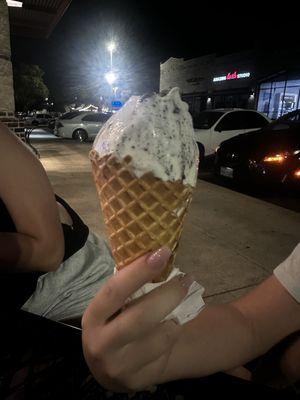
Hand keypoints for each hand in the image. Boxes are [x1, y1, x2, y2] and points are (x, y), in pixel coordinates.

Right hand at [81, 247, 192, 392]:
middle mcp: (100, 344)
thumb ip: (127, 287)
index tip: (162, 252)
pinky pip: (165, 353)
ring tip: (182, 303)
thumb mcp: (112, 307)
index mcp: (92, 318)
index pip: (114, 290)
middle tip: (186, 279)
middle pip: (140, 317)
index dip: (139, 270)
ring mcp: (118, 366)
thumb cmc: (114, 324)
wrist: (110, 367)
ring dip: (176, 315)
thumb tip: (156, 253)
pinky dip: (174, 333)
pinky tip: (174, 325)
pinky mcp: (136, 381)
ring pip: (159, 336)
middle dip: (168, 294)